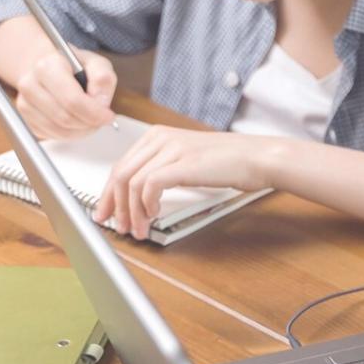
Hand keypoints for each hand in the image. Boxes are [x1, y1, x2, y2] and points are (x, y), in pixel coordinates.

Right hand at [15, 48, 116, 139]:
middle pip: (65, 118)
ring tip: (91, 120)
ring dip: (81, 131)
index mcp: (47, 67)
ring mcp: (24, 104)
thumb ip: (103, 79)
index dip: (94, 113)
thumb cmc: (74, 67)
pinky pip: (52, 136)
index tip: (108, 116)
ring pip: (58, 131)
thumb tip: (101, 103)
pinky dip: (70, 134)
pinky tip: (76, 122)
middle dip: (89, 123)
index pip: (72, 100)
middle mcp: (30, 85)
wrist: (49, 69)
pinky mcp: (25, 119)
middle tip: (101, 119)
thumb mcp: (96, 64)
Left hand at [92, 127, 277, 238]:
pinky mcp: (183, 162)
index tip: (107, 212)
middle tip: (119, 226)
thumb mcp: (187, 160)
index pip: (120, 166)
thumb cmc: (229, 162)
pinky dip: (147, 204)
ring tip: (140, 228)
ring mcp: (171, 148)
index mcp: (158, 135)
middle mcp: (160, 138)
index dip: (109, 193)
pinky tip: (154, 214)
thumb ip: (163, 169)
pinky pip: (149, 185)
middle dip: (115, 205)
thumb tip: (140, 196)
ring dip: (132, 211)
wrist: (257, 157)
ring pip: (132, 182)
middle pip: (120, 174)